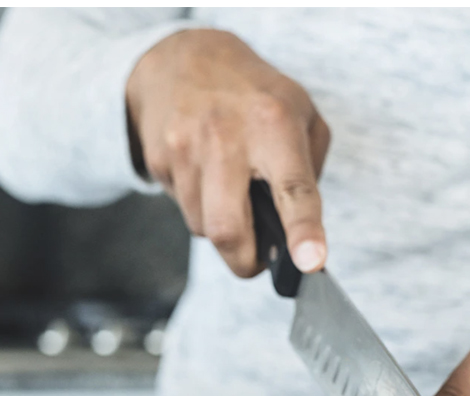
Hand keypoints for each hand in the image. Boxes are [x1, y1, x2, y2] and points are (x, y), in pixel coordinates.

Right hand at [126, 29, 329, 277]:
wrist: (182, 59)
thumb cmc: (254, 96)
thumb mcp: (301, 114)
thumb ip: (309, 173)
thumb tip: (297, 235)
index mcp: (275, 125)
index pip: (293, 188)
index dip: (303, 230)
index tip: (310, 262)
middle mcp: (227, 137)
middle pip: (228, 229)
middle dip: (244, 261)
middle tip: (257, 261)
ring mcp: (186, 149)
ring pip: (203, 228)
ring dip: (222, 228)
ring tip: (230, 192)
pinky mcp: (160, 160)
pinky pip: (184, 211)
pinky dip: (200, 208)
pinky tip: (205, 176)